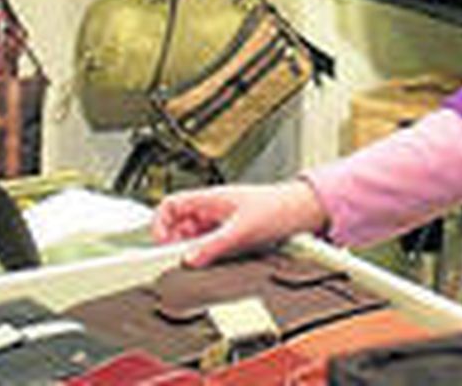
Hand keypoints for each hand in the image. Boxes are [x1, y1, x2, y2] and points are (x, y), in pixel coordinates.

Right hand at [152, 180, 329, 267]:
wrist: (302, 212)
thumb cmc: (276, 208)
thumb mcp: (242, 231)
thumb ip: (214, 246)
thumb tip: (190, 260)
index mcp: (208, 198)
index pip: (170, 205)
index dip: (159, 223)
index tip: (159, 244)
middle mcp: (211, 208)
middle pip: (178, 224)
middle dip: (173, 242)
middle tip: (175, 260)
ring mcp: (220, 221)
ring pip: (193, 236)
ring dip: (190, 249)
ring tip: (194, 263)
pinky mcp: (230, 233)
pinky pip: (207, 244)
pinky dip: (204, 254)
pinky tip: (210, 263)